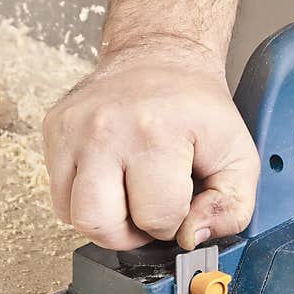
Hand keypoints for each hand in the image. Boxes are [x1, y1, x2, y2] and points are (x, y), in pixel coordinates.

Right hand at [43, 40, 259, 250]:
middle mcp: (108, 128)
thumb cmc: (197, 110)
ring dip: (105, 223)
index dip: (174, 225)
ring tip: (129, 202)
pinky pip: (59, 196)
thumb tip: (192, 237)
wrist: (161, 56)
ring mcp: (74, 128)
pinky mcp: (55, 128)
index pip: (156, 217)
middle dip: (131, 234)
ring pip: (74, 216)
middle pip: (101, 224)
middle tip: (150, 214)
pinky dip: (84, 203)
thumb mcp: (238, 157)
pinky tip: (110, 185)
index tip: (181, 205)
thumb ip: (232, 208)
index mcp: (158, 132)